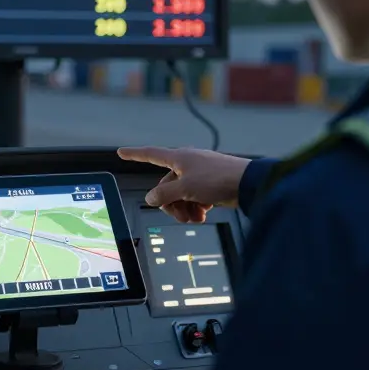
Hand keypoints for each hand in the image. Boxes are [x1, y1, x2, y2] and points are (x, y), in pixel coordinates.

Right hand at [116, 146, 249, 222]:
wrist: (247, 184)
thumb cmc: (217, 179)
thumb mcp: (185, 189)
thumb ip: (164, 194)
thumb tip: (152, 197)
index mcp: (178, 157)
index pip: (150, 154)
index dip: (134, 154)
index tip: (121, 152)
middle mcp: (187, 163)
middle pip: (166, 185)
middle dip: (171, 203)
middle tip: (180, 216)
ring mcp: (199, 174)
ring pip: (181, 194)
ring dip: (185, 208)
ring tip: (195, 218)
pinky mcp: (210, 184)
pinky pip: (195, 197)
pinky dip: (196, 207)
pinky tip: (203, 215)